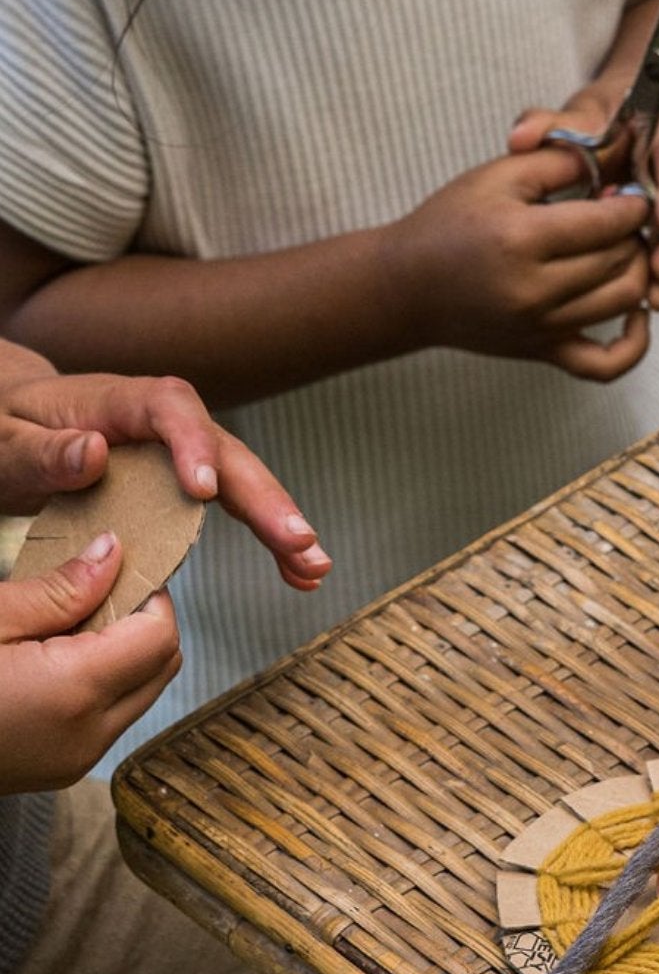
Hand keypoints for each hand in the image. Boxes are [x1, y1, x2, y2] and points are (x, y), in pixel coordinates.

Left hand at [0, 358, 329, 591]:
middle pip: (227, 451)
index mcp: (121, 402)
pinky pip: (232, 505)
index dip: (193, 444)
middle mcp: (166, 424)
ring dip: (280, 523)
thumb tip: (95, 453)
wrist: (18, 426)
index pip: (169, 409)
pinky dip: (267, 536)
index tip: (204, 489)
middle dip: (265, 497)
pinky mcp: (187, 483)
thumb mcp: (5, 440)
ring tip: (312, 567)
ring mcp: (183, 453)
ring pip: (242, 481)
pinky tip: (295, 571)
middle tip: (296, 539)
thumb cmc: (7, 428)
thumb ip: (43, 451)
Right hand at [0, 540, 180, 791]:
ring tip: (68, 622)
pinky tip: (54, 657)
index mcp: (74, 694)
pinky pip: (110, 717)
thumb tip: (115, 552)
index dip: (150, 595)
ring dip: (125, 653)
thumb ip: (59, 589)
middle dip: (144, 621)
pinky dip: (102, 682)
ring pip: (142, 693)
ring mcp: (75, 761)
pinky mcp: (59, 769)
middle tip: (96, 589)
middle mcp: (88, 736)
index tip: (122, 568)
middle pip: (162, 665)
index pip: (160, 636)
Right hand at [392, 147, 653, 381]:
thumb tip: (616, 152)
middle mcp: (534, 289)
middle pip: (621, 259)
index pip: (608, 222)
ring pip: (625, 301)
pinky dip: (635, 343)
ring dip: (640, 270)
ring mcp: (541, 327)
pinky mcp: (543, 352)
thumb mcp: (498, 176)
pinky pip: (606, 365)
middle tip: (626, 217)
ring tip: (625, 249)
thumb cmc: (450, 223)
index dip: (633, 203)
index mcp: (520, 239)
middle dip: (636, 232)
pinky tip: (638, 313)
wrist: (406, 287)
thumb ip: (559, 161)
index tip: (631, 191)